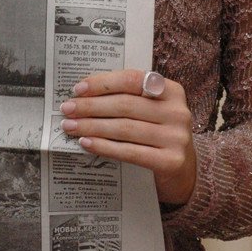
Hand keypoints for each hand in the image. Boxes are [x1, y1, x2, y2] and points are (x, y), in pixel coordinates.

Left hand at [60, 69, 196, 205]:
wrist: (183, 171)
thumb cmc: (158, 133)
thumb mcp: (151, 110)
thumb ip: (127, 98)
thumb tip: (83, 94)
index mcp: (171, 91)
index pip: (132, 79)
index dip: (103, 83)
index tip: (78, 89)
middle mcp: (178, 112)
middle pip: (125, 105)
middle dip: (91, 106)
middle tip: (67, 109)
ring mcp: (176, 137)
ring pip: (124, 128)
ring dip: (92, 126)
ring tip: (71, 126)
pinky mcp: (171, 161)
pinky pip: (130, 152)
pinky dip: (104, 147)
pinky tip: (86, 143)